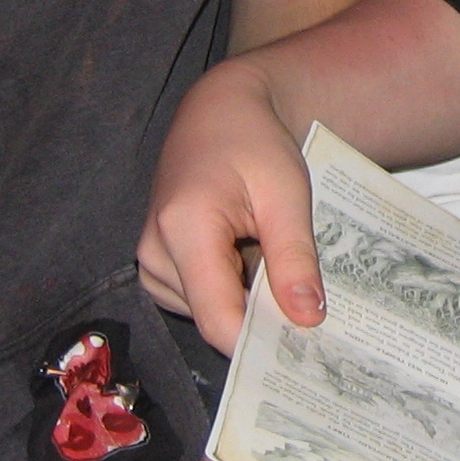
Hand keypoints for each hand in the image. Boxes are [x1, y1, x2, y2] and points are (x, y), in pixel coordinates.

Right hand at [141, 59, 325, 353]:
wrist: (220, 113)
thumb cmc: (255, 144)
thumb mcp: (287, 195)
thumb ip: (294, 258)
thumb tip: (307, 320)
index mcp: (184, 228)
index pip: (218, 320)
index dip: (262, 342)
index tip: (306, 347)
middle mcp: (156, 251)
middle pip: (214, 320)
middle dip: (261, 318)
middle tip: (305, 301)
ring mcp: (151, 262)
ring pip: (209, 314)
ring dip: (246, 299)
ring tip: (270, 256)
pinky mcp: (157, 267)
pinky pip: (201, 300)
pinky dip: (231, 289)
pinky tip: (249, 255)